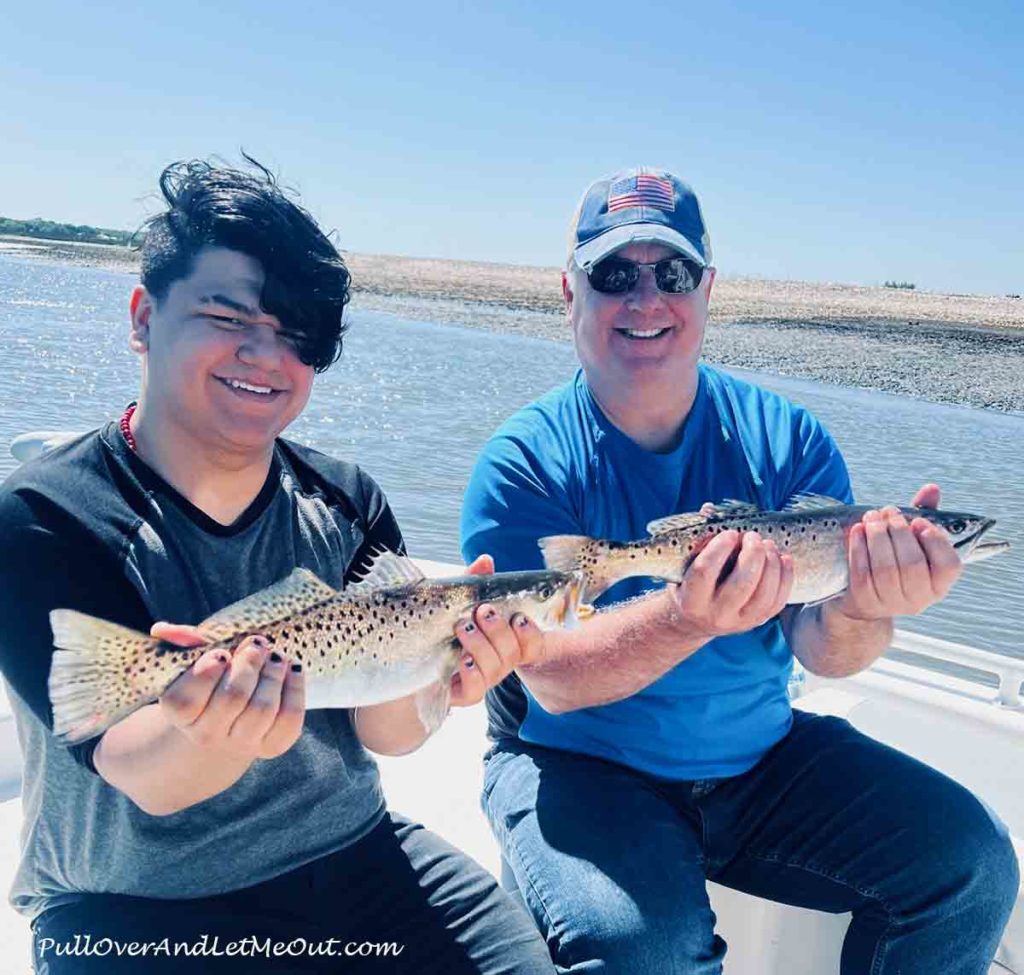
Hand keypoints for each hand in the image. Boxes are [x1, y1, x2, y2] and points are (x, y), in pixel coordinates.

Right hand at [151, 623, 304, 758]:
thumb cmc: (213, 677)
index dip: (206, 672)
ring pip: (262, 709)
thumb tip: (162, 629)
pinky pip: (289, 720)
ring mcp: (241, 744)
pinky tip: (293, 669)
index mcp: (180, 714)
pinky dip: (296, 690)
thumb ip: (184, 642)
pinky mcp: (272, 745)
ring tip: (276, 654)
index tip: (221, 653)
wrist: (230, 716)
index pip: (186, 700)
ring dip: (273, 674)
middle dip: (248, 664)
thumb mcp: (196, 658)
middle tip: (257, 644)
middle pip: (232, 699)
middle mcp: (207, 734)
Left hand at [448, 553, 545, 706]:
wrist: (406, 661)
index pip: (531, 644)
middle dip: (499, 631)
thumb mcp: (454, 603)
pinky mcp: (460, 695)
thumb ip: (472, 584)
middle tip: (482, 612)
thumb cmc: (439, 628)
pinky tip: (463, 660)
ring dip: (482, 646)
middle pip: (511, 654)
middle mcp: (495, 663)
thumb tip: (485, 560)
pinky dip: (472, 674)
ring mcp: (480, 680)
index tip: (518, 617)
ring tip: (463, 627)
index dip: (531, 634)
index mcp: (502, 642)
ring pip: (495, 669)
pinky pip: (475, 691)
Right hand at [668, 529, 793, 638]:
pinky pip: (778, 602)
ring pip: (763, 594)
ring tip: (769, 544)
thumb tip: (709, 509)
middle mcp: (715, 615)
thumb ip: (697, 538)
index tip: (730, 533)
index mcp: (691, 600)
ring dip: (771, 564)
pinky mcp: (757, 622)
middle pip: (741, 584)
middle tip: (753, 536)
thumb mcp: (685, 566)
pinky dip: (785, 578)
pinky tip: (783, 558)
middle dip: (752, 555)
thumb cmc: (689, 583)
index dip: (718, 549)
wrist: (695, 620)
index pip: (704, 572)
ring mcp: (739, 622)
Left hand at [834, 483, 961, 620]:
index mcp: (939, 585)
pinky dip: (859, 547)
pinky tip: (858, 529)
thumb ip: (925, 515)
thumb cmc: (896, 562)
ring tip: (872, 517)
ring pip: (885, 568)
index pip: (948, 565)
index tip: (918, 521)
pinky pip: (862, 571)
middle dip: (898, 532)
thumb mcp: (914, 542)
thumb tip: (931, 489)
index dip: (935, 541)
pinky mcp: (865, 599)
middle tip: (888, 511)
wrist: (867, 600)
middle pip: (912, 563)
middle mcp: (919, 598)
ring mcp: (891, 602)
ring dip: (877, 536)